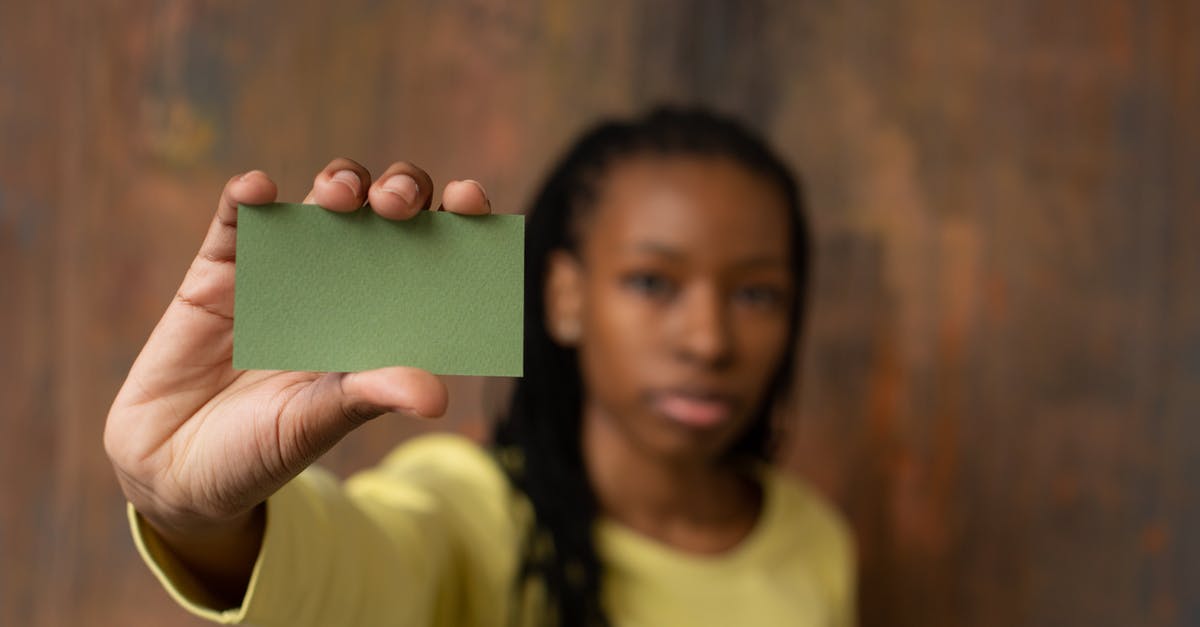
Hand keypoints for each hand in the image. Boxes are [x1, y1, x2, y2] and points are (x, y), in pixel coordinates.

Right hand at [103, 158, 489, 598]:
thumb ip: (368, 399)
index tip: (471, 203)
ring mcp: (283, 268)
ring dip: (337, 183)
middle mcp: (344, 280)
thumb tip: (438, 395)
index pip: (434, 252)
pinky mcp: (219, 270)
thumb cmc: (263, 450)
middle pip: (386, 210)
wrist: (178, 469)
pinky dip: (247, 198)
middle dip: (401, 191)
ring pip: (321, 201)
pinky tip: (258, 191)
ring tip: (340, 194)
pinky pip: (235, 219)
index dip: (458, 220)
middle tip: (399, 204)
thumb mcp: (318, 425)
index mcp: (385, 315)